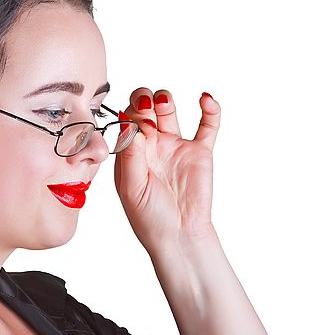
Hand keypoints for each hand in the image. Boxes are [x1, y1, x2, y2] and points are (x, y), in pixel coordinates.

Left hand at [114, 88, 219, 255]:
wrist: (179, 236)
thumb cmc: (150, 218)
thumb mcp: (132, 188)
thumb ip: (130, 156)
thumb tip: (128, 126)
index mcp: (130, 152)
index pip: (124, 120)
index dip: (127, 114)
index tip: (134, 126)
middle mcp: (150, 144)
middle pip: (143, 107)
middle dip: (142, 99)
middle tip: (146, 106)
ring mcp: (175, 145)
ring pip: (169, 110)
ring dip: (165, 99)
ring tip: (164, 103)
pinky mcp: (199, 151)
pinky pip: (207, 125)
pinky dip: (210, 109)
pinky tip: (206, 99)